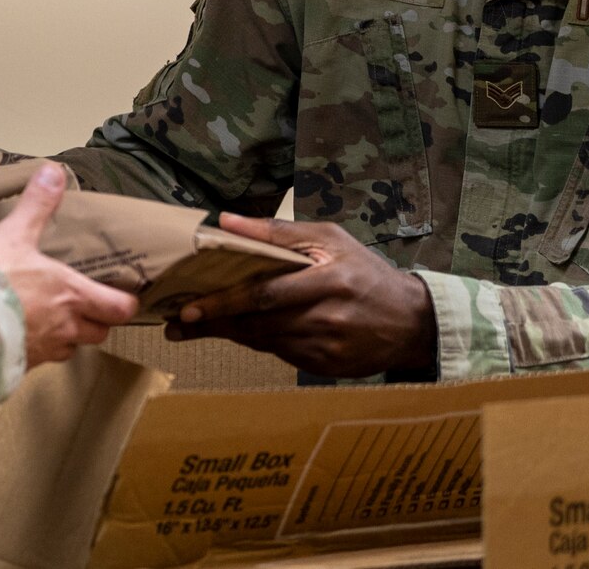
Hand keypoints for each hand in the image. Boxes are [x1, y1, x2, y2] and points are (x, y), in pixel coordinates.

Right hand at [0, 164, 137, 366]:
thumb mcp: (15, 234)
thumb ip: (36, 205)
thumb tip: (53, 171)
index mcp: (73, 295)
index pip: (120, 309)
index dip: (126, 303)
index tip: (124, 295)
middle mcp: (67, 328)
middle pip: (100, 332)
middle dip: (98, 320)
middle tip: (89, 304)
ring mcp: (46, 350)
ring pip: (73, 348)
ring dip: (70, 336)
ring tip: (55, 318)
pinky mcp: (23, 365)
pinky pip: (41, 359)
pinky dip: (39, 348)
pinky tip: (22, 333)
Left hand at [166, 216, 436, 378]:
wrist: (411, 321)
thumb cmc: (364, 271)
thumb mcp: (329, 238)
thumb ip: (277, 231)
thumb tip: (226, 221)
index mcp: (328, 280)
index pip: (266, 293)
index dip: (225, 301)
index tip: (189, 306)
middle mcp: (327, 317)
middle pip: (258, 322)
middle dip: (214, 323)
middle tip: (178, 323)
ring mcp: (326, 347)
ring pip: (264, 341)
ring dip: (228, 334)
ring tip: (192, 328)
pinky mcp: (326, 367)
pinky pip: (280, 354)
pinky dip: (257, 342)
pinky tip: (236, 333)